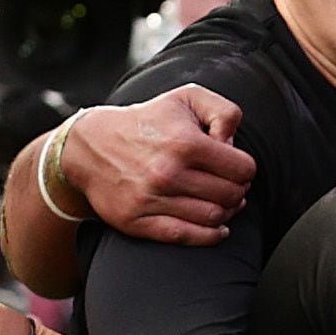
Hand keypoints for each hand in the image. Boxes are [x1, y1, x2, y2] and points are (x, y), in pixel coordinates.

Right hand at [64, 86, 253, 242]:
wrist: (90, 146)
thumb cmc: (146, 121)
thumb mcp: (185, 98)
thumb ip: (223, 111)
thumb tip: (233, 143)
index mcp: (185, 142)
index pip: (242, 169)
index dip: (245, 169)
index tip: (235, 167)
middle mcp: (168, 173)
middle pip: (231, 195)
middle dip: (238, 191)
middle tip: (230, 186)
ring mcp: (152, 199)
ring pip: (213, 218)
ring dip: (226, 212)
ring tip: (221, 202)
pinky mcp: (138, 221)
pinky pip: (187, 236)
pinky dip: (210, 236)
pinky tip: (218, 228)